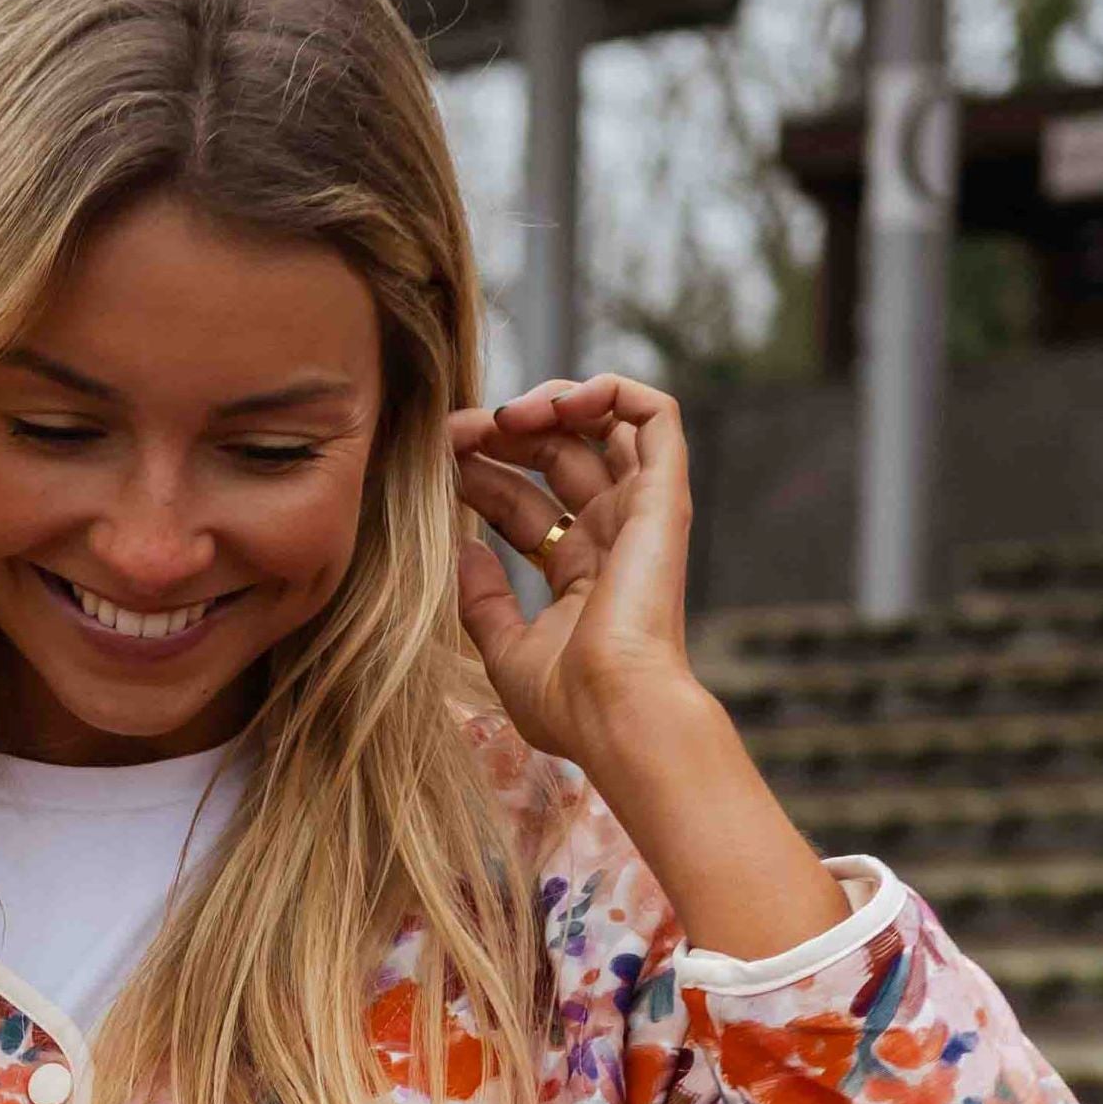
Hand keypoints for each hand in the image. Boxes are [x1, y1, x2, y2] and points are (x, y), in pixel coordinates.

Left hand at [451, 368, 847, 959]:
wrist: (618, 713)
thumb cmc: (570, 704)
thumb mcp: (507, 651)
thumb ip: (483, 602)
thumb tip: (463, 551)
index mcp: (581, 574)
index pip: (525, 504)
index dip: (482, 475)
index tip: (438, 463)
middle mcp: (614, 537)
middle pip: (558, 457)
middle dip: (503, 433)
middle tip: (455, 431)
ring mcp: (641, 513)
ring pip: (606, 424)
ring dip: (552, 402)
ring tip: (504, 414)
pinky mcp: (664, 494)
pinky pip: (653, 414)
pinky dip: (608, 390)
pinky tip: (555, 404)